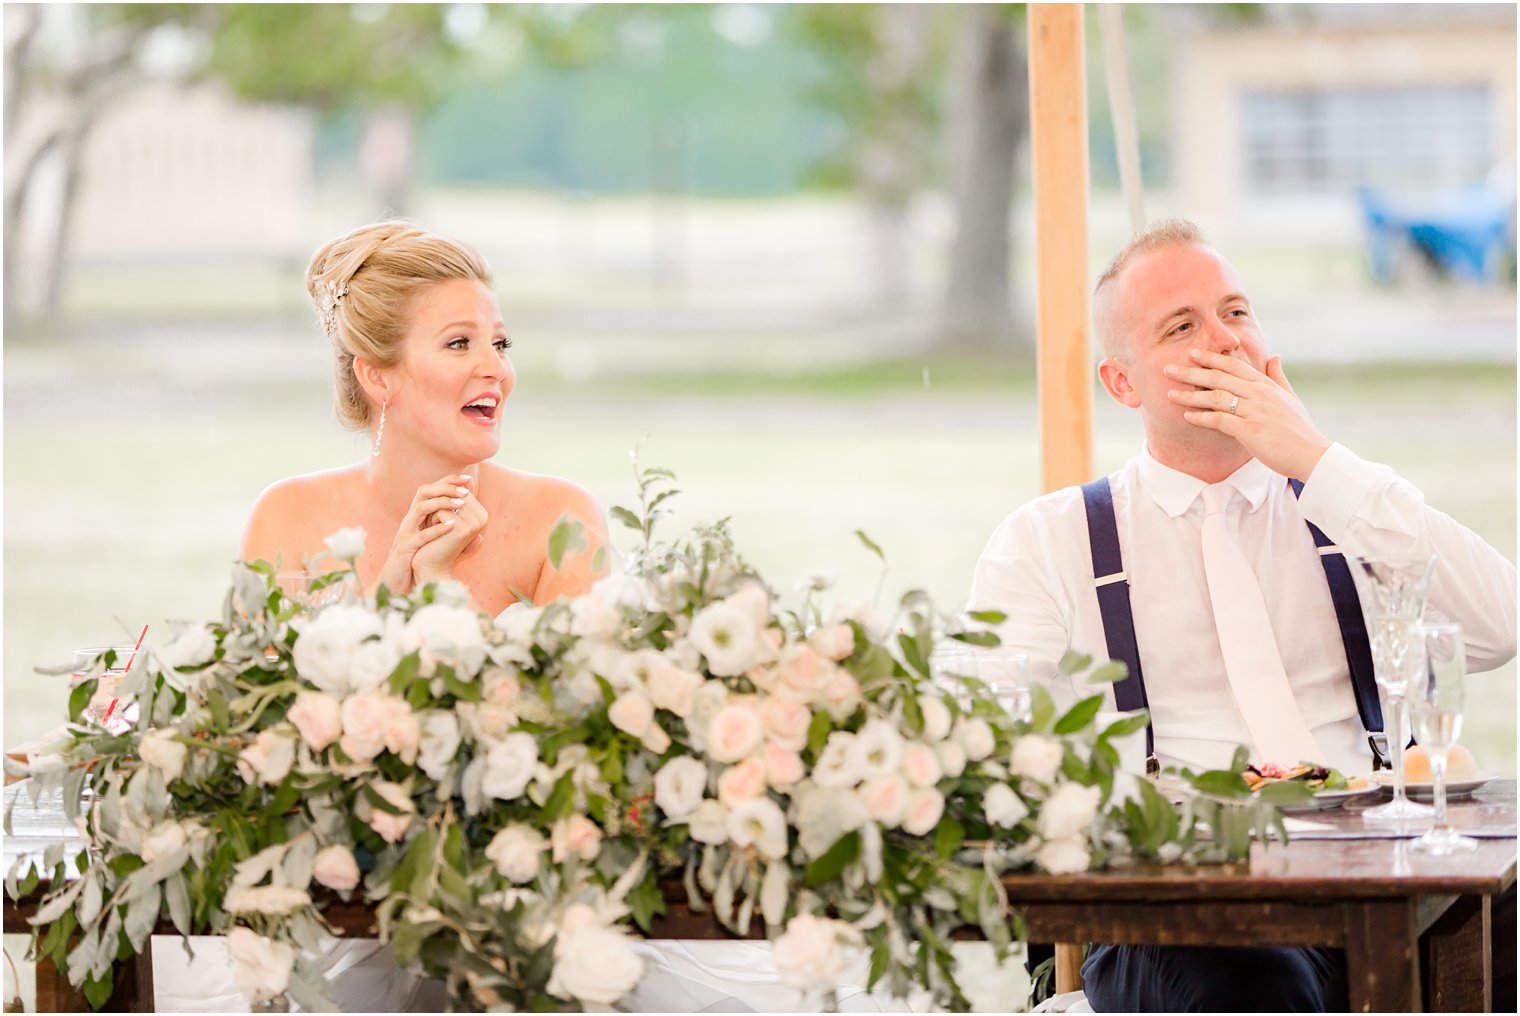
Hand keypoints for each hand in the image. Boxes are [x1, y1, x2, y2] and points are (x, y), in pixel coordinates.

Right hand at [376, 475, 486, 592]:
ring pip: (420, 508)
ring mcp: (406, 532)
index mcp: (418, 516)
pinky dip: (436, 529)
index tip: (469, 480)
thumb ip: (456, 540)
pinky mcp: (404, 548)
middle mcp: (410, 519)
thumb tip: (481, 537)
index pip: (432, 490)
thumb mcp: (438, 547)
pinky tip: (452, 526)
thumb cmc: (418, 562)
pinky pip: (419, 535)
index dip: (449, 482)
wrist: (398, 582)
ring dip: (441, 504)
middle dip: (445, 488)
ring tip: (461, 505)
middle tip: (466, 490)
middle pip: (424, 492)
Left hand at [411, 479, 488, 586]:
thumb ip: (458, 496)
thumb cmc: (438, 537)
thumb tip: (468, 478)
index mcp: (483, 514)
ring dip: (435, 513)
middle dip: (440, 506)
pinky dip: (432, 521)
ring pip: (447, 501)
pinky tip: (436, 535)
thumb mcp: (449, 514)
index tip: (444, 521)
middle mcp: (483, 518)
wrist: (432, 564)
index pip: (460, 491)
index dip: (445, 502)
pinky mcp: (462, 529)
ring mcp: (474, 524)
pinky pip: (441, 511)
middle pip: (454, 494)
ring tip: (437, 529)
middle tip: (439, 526)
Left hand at [1165, 349, 1331, 479]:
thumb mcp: (1290, 397)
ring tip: (1170, 394)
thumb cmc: (1298, 428)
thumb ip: (1278, 377)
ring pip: (1215, 397)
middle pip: (1218, 378)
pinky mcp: (1250, 430)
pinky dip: (1201, 418)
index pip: (1233, 366)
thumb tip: (1274, 357)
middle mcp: (1258, 394)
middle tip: (1168, 369)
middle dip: (1191, 372)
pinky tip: (1186, 416)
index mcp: (1266, 385)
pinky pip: (1220, 420)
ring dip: (1190, 395)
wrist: (1311, 453)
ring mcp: (1254, 411)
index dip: (1211, 358)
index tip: (1191, 353)